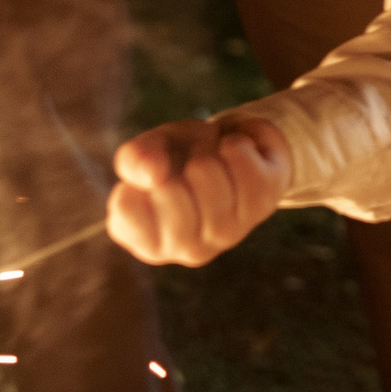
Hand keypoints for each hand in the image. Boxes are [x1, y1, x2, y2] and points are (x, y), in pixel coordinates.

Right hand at [106, 118, 290, 265]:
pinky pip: (247, 169)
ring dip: (208, 155)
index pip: (127, 214)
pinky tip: (235, 151)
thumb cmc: (180, 156)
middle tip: (187, 167)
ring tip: (211, 159)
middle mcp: (186, 247)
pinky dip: (237, 145)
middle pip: (171, 196)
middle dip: (174, 167)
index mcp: (147, 238)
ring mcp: (227, 233)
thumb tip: (152, 175)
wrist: (233, 144)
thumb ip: (136, 160)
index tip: (155, 177)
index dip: (139, 182)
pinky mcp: (262, 207)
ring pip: (210, 181)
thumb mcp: (149, 151)